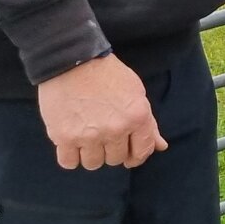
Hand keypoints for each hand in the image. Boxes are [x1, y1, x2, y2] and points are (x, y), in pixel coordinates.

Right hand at [37, 54, 166, 170]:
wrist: (72, 60)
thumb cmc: (107, 74)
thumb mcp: (136, 93)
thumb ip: (149, 123)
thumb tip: (161, 146)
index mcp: (137, 117)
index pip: (142, 152)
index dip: (135, 155)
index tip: (127, 152)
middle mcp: (116, 129)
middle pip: (116, 160)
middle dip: (111, 150)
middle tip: (103, 133)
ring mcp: (89, 135)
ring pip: (93, 163)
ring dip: (90, 153)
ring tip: (86, 135)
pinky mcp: (64, 137)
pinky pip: (68, 163)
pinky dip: (70, 156)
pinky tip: (71, 142)